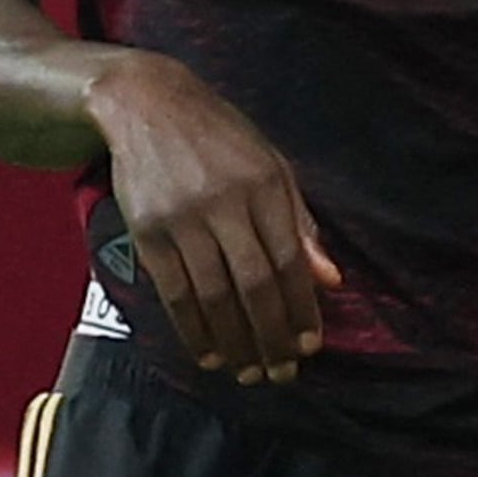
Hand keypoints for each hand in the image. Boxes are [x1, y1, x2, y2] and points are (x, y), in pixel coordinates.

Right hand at [86, 52, 343, 384]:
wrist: (147, 103)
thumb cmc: (220, 136)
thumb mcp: (271, 164)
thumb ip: (300, 223)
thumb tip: (330, 279)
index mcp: (264, 184)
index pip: (288, 260)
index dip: (301, 308)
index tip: (310, 345)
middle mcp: (225, 203)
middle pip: (253, 284)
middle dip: (271, 336)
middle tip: (282, 372)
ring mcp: (182, 218)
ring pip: (213, 296)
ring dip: (234, 341)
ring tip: (249, 372)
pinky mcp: (147, 231)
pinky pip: (173, 292)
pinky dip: (193, 329)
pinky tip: (210, 353)